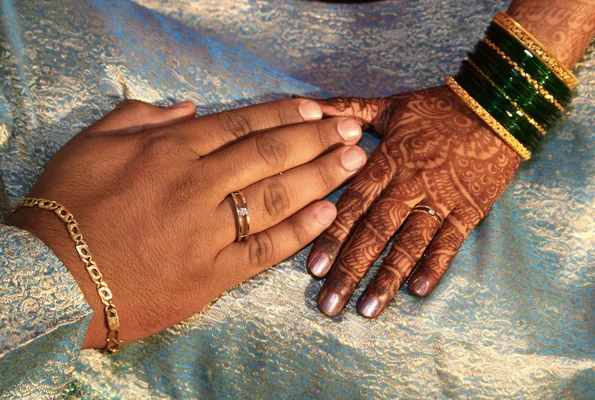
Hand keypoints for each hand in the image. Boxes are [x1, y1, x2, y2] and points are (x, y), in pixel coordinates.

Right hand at [7, 98, 366, 347]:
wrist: (51, 280)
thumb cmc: (66, 209)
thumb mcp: (92, 145)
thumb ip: (142, 118)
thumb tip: (191, 108)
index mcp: (171, 150)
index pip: (244, 124)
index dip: (286, 115)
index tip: (317, 109)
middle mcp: (197, 185)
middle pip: (271, 155)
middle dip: (318, 139)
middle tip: (353, 130)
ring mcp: (208, 231)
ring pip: (277, 197)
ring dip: (322, 176)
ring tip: (355, 162)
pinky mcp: (212, 274)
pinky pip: (265, 249)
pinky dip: (300, 231)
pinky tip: (328, 213)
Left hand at [306, 86, 520, 317]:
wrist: (497, 107)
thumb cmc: (437, 109)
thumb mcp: (390, 105)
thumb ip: (347, 110)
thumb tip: (306, 108)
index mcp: (387, 160)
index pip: (354, 204)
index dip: (332, 235)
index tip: (314, 268)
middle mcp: (410, 184)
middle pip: (376, 231)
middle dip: (351, 269)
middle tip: (329, 304)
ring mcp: (441, 199)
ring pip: (410, 243)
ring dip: (388, 278)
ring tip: (368, 309)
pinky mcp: (469, 209)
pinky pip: (451, 241)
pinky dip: (436, 266)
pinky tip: (418, 291)